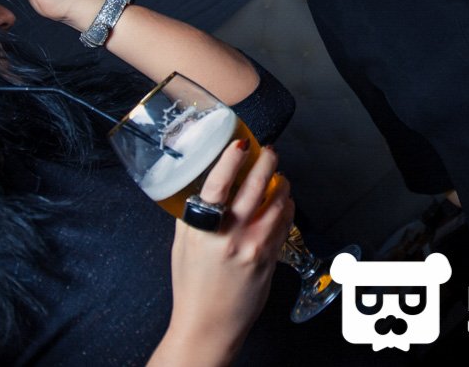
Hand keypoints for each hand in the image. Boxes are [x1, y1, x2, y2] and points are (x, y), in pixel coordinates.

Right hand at [152, 144, 293, 365]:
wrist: (209, 324)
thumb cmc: (192, 288)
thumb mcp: (182, 246)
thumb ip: (192, 215)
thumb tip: (201, 186)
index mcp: (203, 230)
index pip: (217, 185)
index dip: (230, 159)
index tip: (240, 143)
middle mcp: (231, 236)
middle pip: (256, 186)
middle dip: (267, 161)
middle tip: (269, 151)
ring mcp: (255, 247)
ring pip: (278, 202)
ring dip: (281, 183)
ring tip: (277, 177)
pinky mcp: (272, 257)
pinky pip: (285, 222)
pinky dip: (286, 206)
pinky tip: (283, 202)